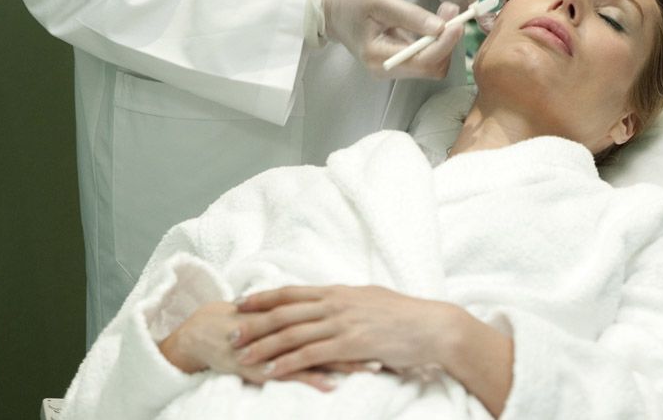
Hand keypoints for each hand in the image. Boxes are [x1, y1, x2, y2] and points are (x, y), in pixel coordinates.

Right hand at [157, 301, 377, 390]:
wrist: (209, 331)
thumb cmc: (252, 323)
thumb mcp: (286, 316)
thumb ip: (313, 315)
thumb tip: (344, 316)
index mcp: (303, 311)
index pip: (343, 315)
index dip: (369, 321)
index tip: (396, 327)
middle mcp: (295, 324)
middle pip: (338, 331)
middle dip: (367, 339)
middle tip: (396, 346)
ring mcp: (281, 344)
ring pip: (320, 352)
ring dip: (348, 360)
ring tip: (374, 366)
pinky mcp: (266, 364)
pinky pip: (293, 373)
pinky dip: (313, 379)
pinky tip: (332, 387)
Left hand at [230, 285, 463, 379]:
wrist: (432, 326)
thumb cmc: (405, 315)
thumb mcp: (371, 299)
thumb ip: (347, 300)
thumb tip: (333, 299)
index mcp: (339, 291)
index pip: (292, 292)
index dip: (264, 297)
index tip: (241, 302)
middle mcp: (336, 303)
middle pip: (285, 312)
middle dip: (254, 323)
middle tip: (229, 332)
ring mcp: (342, 323)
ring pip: (292, 334)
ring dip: (263, 345)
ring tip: (241, 355)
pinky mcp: (351, 344)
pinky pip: (311, 354)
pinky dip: (287, 363)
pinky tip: (271, 371)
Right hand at [323, 0, 463, 79]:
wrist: (331, 9)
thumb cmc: (350, 1)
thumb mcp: (379, 1)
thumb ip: (410, 16)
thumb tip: (441, 27)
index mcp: (379, 58)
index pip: (422, 61)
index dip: (444, 44)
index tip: (457, 22)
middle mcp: (387, 70)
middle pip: (431, 67)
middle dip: (447, 42)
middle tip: (451, 11)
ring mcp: (394, 68)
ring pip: (432, 64)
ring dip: (444, 41)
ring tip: (445, 12)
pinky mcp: (399, 61)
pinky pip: (425, 57)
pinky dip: (436, 41)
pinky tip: (435, 22)